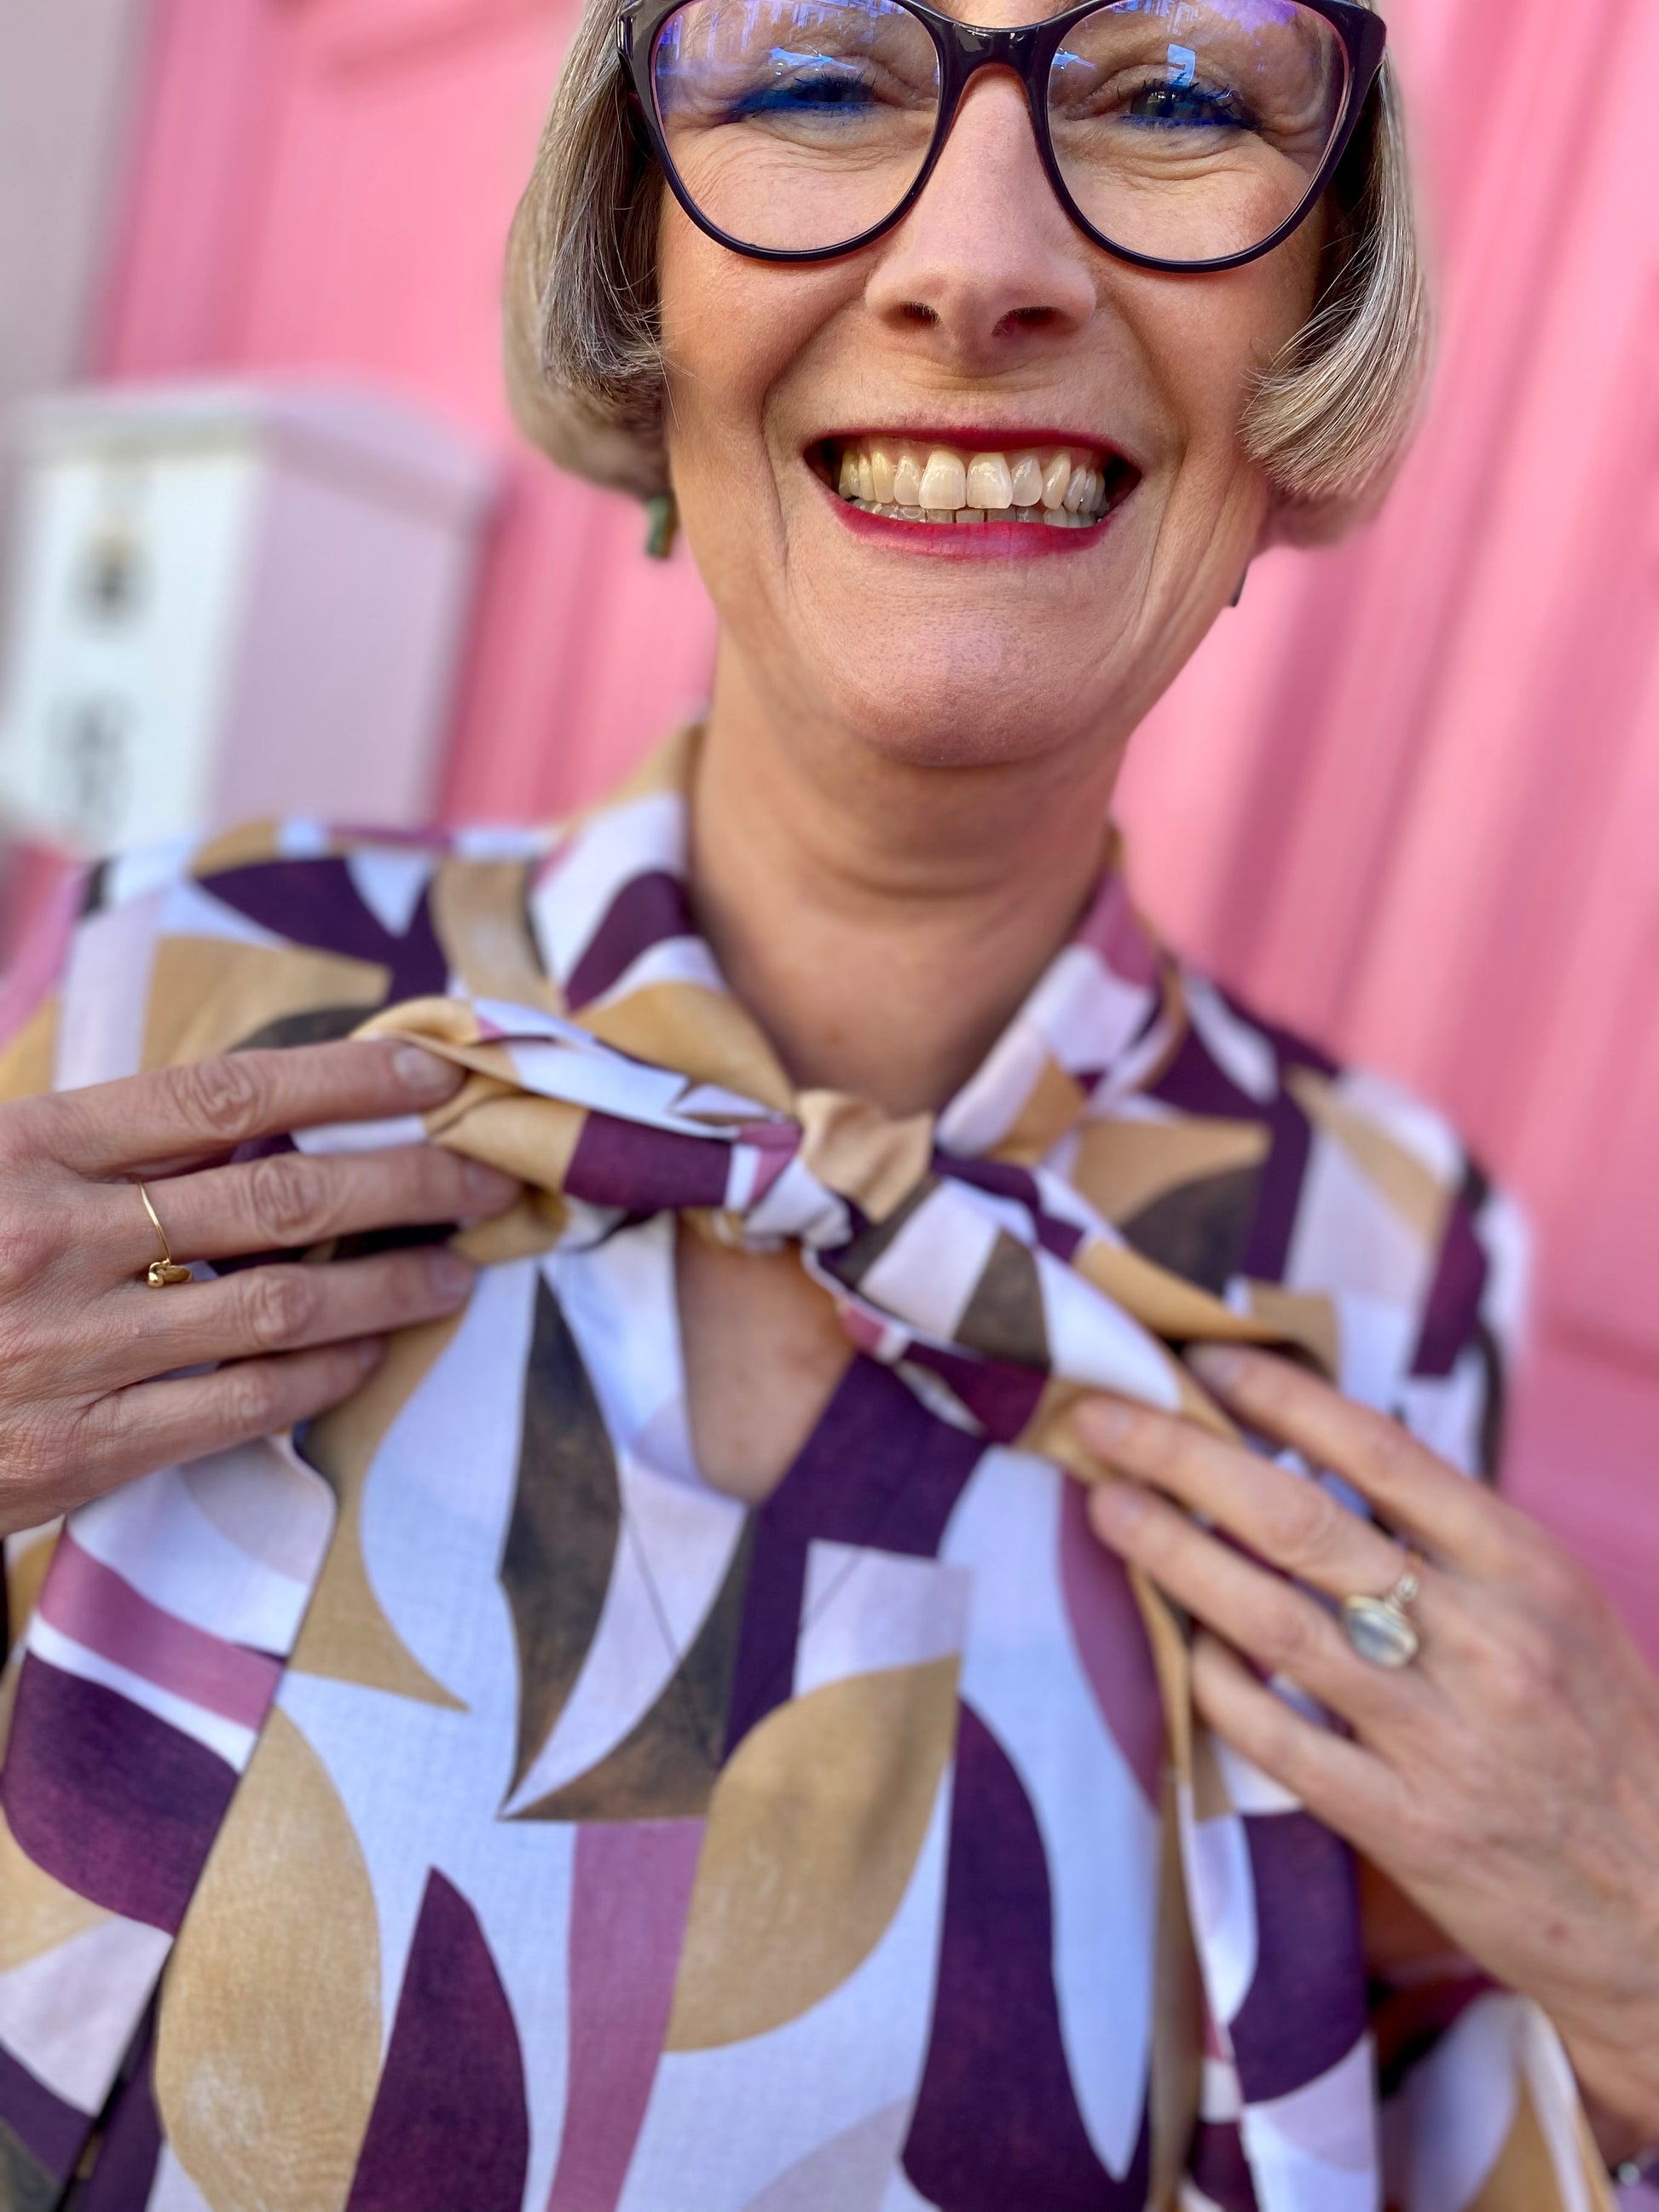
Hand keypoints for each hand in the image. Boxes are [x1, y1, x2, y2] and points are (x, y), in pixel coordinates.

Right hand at [0, 1039, 520, 1533]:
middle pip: (283, 1197)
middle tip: (491, 1177)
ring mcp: (70, 1350)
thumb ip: (84, 1138)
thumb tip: (228, 1108)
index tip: (436, 1075)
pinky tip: (369, 1353)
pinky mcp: (72, 1452)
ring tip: (456, 1270)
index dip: (347, 1081)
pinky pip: (236, 1407)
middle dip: (408, 1183)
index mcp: (26, 1146)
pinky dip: (320, 1374)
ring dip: (390, 1284)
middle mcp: (56, 1238)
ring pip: (281, 1305)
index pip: (225, 1094)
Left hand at [1077, 1347, 1658, 2144]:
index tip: (1207, 1359)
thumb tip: (1322, 1447)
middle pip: (1301, 1522)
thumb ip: (1453, 1538)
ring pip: (1274, 1624)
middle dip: (1186, 1458)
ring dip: (1174, 1558)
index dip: (1282, 1396)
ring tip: (1109, 1510)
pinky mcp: (1406, 1827)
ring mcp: (1441, 1737)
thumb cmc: (1600, 1732)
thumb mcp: (1556, 1608)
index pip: (1383, 1451)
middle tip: (1105, 1421)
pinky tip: (1177, 1646)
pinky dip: (1215, 1685)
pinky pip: (1279, 1740)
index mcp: (1526, 1568)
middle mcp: (1485, 1641)